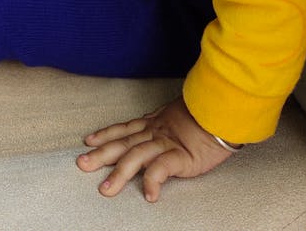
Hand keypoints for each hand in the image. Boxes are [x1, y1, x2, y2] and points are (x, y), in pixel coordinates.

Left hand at [76, 96, 235, 201]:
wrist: (224, 111)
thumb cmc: (205, 114)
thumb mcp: (178, 116)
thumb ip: (163, 122)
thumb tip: (152, 125)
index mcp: (154, 124)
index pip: (125, 129)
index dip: (106, 134)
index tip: (88, 140)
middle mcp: (155, 132)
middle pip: (123, 143)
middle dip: (101, 154)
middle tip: (81, 164)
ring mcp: (166, 143)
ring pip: (136, 157)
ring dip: (119, 173)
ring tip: (106, 190)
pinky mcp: (180, 156)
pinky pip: (162, 169)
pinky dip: (153, 181)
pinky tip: (148, 195)